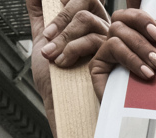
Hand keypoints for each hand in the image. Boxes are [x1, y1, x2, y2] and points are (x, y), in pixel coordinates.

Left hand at [27, 0, 110, 135]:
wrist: (63, 109)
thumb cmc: (56, 82)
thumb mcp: (42, 41)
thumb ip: (40, 14)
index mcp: (89, 21)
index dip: (63, 8)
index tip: (47, 29)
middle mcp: (102, 27)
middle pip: (85, 0)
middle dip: (60, 20)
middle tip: (48, 42)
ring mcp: (110, 41)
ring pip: (86, 19)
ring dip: (63, 39)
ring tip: (56, 59)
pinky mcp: (115, 57)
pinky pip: (94, 39)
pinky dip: (72, 50)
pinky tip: (65, 63)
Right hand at [90, 7, 155, 99]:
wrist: (139, 122)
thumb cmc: (154, 94)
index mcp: (132, 36)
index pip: (133, 15)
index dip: (143, 17)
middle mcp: (117, 40)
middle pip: (123, 19)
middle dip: (144, 32)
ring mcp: (106, 51)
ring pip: (118, 32)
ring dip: (141, 48)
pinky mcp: (97, 63)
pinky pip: (112, 47)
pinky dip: (131, 58)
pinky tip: (145, 73)